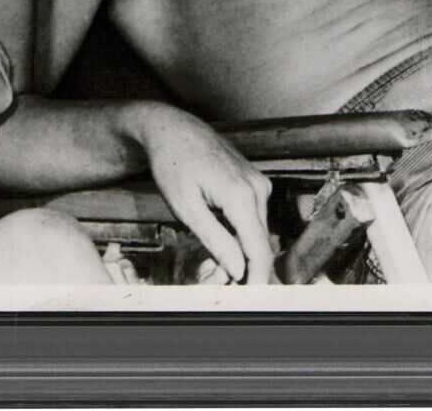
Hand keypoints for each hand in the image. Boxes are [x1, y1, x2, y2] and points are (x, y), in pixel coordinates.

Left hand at [128, 103, 273, 283]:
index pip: (259, 250)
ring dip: (242, 252)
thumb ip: (214, 239)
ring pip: (257, 231)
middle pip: (260, 243)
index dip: (258, 280)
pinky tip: (223, 240)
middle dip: (246, 269)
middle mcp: (257, 188)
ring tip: (217, 267)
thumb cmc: (172, 163)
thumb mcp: (185, 206)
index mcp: (241, 195)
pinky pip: (254, 217)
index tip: (253, 302)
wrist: (171, 128)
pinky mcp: (254, 182)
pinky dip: (241, 234)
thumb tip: (238, 270)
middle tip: (221, 287)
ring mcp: (258, 183)